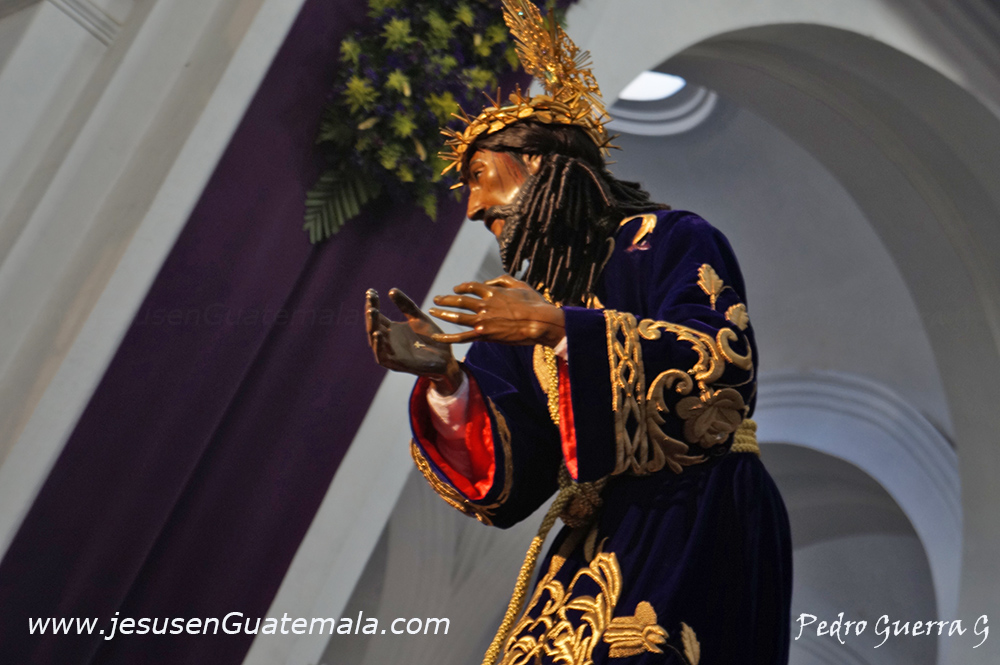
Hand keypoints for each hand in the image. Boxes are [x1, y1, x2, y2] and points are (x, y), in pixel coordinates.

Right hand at [365, 288, 462, 393]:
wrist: (446, 359)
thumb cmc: (432, 340)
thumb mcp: (419, 318)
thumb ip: (406, 306)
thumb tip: (391, 290)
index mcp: (391, 330)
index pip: (377, 315)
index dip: (373, 303)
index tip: (371, 290)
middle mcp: (387, 340)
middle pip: (373, 325)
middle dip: (370, 311)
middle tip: (370, 298)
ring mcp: (390, 352)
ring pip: (374, 339)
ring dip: (372, 325)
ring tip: (372, 311)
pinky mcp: (395, 364)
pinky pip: (381, 355)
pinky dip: (378, 345)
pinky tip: (378, 333)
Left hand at [428, 275, 565, 346]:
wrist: (539, 322)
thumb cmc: (534, 304)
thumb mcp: (520, 285)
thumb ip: (503, 280)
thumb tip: (489, 282)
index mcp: (492, 292)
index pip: (472, 287)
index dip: (462, 287)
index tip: (456, 289)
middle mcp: (484, 305)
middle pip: (459, 300)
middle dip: (446, 299)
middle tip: (437, 299)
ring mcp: (482, 320)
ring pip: (457, 316)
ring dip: (442, 313)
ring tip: (432, 311)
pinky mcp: (484, 335)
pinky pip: (461, 337)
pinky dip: (447, 337)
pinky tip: (436, 336)